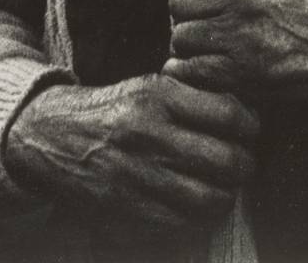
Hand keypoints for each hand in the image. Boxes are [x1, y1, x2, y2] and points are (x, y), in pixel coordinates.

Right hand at [3, 74, 258, 241]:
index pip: (229, 114)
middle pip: (225, 161)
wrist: (55, 135)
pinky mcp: (126, 206)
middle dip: (244, 166)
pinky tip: (197, 206)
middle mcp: (149, 133)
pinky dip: (197, 218)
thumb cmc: (115, 107)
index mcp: (159, 96)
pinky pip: (179, 223)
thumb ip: (194, 96)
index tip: (252, 131)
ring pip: (207, 198)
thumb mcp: (151, 85)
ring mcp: (137, 173)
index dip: (251, 127)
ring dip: (225, 197)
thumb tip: (245, 114)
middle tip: (244, 164)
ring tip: (224, 188)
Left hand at [167, 0, 307, 100]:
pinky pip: (196, 70)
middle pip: (178, 5)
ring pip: (183, 37)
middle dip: (183, 16)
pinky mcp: (245, 71)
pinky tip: (201, 69)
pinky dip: (192, 71)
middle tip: (194, 25)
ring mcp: (240, 34)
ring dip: (188, 45)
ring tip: (202, 49)